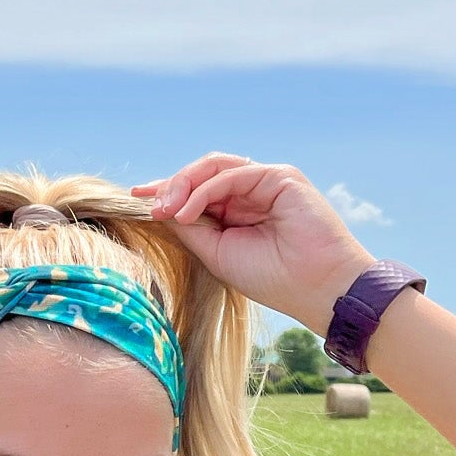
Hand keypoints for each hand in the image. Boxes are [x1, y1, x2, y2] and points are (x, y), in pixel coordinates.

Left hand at [133, 154, 376, 332]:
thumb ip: (191, 227)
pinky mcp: (281, 176)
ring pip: (213, 168)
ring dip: (184, 184)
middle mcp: (251, 193)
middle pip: (201, 174)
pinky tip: (187, 210)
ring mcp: (266, 182)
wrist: (318, 288)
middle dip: (171, 186)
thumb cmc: (273, 278)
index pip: (197, 191)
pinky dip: (205, 190)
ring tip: (165, 207)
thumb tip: (159, 208)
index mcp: (238, 211)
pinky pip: (232, 174)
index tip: (137, 198)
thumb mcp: (217, 253)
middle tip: (149, 206)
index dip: (167, 191)